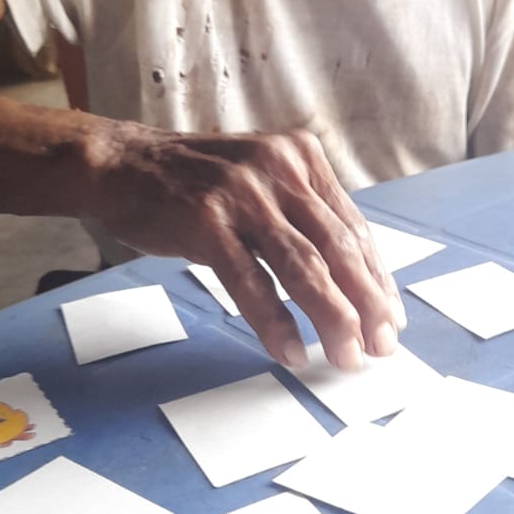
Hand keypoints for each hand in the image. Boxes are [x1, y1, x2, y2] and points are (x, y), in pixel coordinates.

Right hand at [93, 123, 403, 369]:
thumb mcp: (260, 178)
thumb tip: (349, 278)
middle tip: (382, 347)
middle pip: (338, 248)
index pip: (353, 226)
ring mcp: (242, 194)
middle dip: (367, 305)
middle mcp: (279, 169)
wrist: (122, 163)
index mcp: (301, 157)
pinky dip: (275, 323)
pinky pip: (251, 283)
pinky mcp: (207, 222)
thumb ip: (300, 213)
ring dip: (332, 318)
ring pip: (304, 267)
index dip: (377, 278)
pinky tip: (292, 351)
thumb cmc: (195, 182)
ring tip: (346, 357)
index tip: (391, 317)